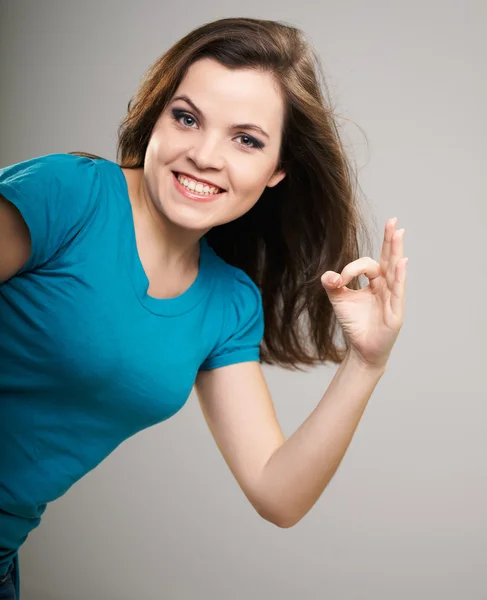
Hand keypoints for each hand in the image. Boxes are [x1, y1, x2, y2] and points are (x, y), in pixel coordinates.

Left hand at [320, 217, 407, 368]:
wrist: (360, 350)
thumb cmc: (354, 323)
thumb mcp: (339, 300)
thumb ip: (332, 285)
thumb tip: (328, 275)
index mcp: (375, 282)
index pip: (368, 264)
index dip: (352, 268)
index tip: (339, 279)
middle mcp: (386, 286)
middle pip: (389, 259)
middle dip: (390, 240)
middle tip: (393, 220)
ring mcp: (393, 298)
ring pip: (395, 271)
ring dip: (396, 251)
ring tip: (399, 232)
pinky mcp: (395, 312)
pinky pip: (398, 291)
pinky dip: (399, 276)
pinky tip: (401, 262)